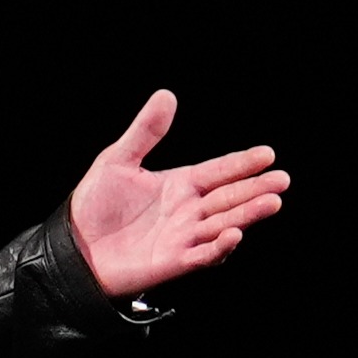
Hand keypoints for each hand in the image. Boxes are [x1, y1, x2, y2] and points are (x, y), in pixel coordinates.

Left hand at [67, 89, 287, 297]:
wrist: (75, 246)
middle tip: (282, 179)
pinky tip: (234, 233)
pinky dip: (220, 246)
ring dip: (248, 214)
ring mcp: (184, 237)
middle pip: (229, 197)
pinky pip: (203, 254)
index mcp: (179, 184)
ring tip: (272, 202)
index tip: (268, 154)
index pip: (218, 171)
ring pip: (224, 223)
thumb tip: (166, 95)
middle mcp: (188, 210)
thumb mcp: (118, 160)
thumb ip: (145, 132)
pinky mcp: (174, 262)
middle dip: (256, 188)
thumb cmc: (95, 204)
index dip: (242, 164)